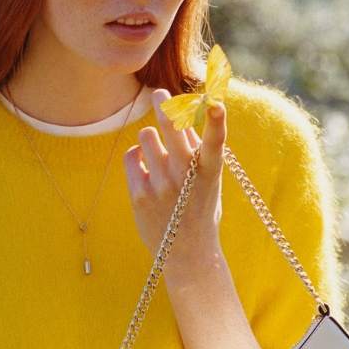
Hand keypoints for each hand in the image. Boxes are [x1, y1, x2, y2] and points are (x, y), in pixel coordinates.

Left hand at [123, 89, 226, 263]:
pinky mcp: (139, 194)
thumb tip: (183, 115)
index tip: (215, 104)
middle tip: (159, 93)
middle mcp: (185, 176)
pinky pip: (132, 156)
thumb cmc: (201, 211)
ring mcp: (161, 185)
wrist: (187, 254)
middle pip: (170, 125)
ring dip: (150, 139)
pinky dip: (138, 158)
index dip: (216, 122)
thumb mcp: (210, 183)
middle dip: (163, 103)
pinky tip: (145, 170)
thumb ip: (200, 152)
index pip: (215, 143)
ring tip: (156, 154)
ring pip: (146, 135)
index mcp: (210, 174)